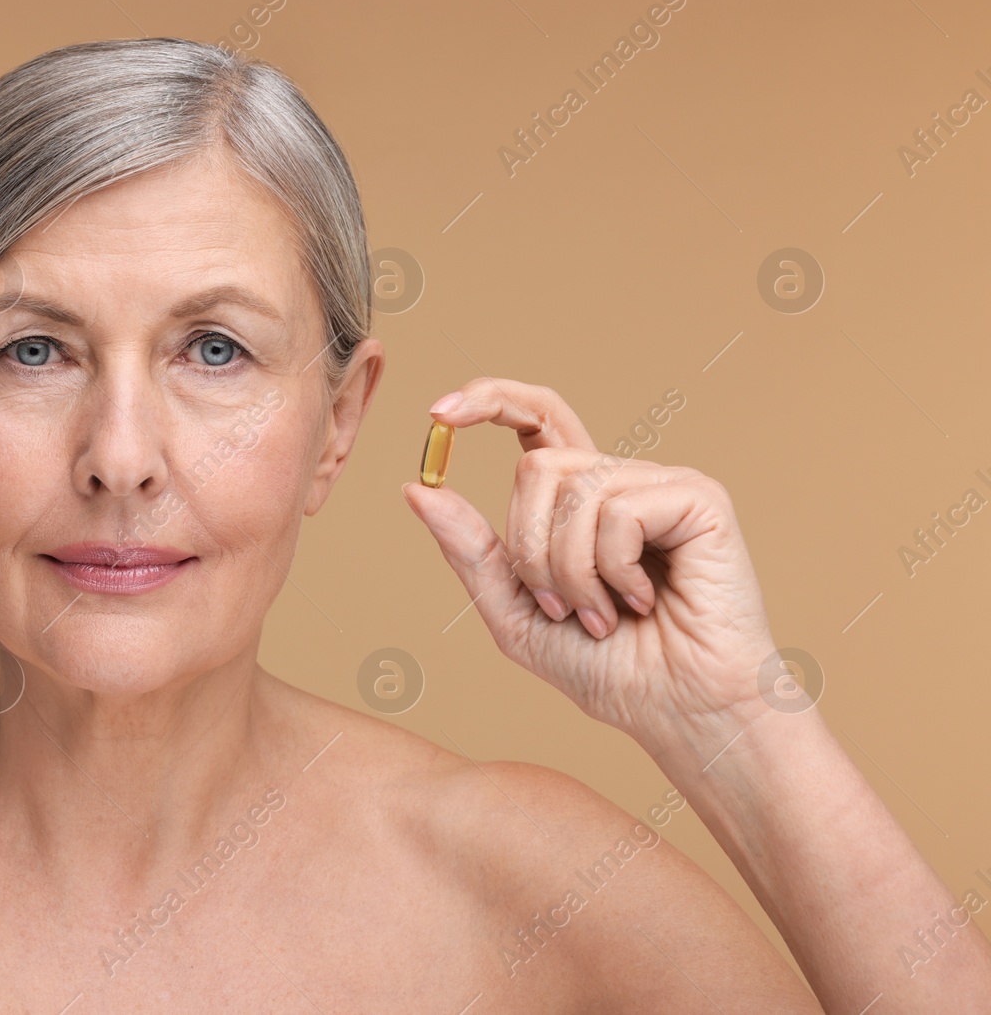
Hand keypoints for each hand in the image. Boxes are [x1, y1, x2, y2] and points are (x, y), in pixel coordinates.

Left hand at [401, 378, 780, 750]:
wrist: (678, 713)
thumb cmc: (610, 671)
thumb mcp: (514, 612)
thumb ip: (470, 550)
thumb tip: (416, 490)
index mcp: (580, 501)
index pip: (534, 421)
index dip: (489, 401)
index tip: (438, 414)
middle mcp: (621, 481)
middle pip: (536, 465)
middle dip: (530, 549)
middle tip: (562, 609)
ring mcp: (662, 485)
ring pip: (570, 488)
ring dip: (570, 571)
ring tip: (604, 615)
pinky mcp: (699, 498)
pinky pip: (618, 509)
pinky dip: (613, 568)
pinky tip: (644, 600)